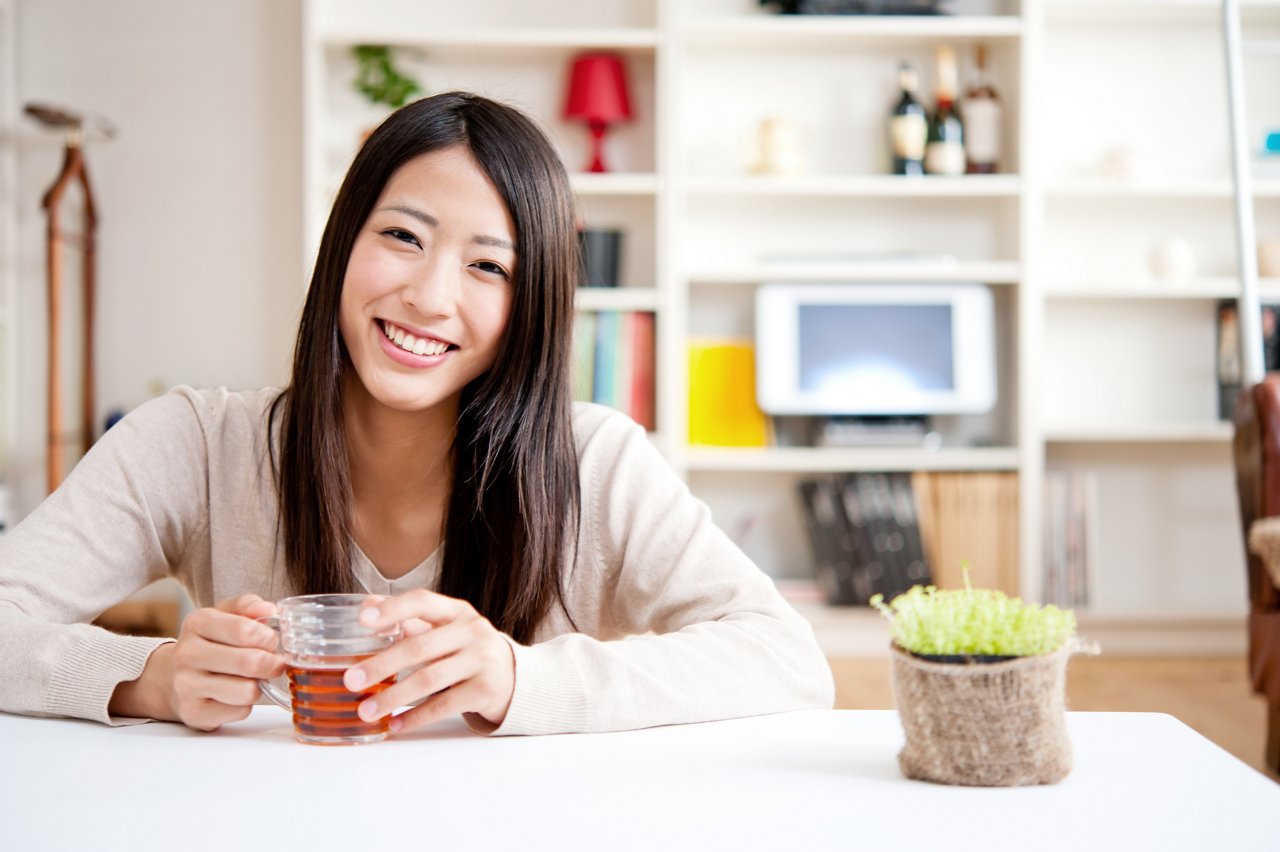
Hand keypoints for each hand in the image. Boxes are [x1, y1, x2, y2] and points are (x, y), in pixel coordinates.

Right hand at [165, 594, 283, 730]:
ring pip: (248, 691)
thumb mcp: (225, 615)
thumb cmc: (211, 643)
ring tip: (252, 678)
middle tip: (272, 662)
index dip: (268, 638)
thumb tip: (269, 609)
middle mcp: (187, 654)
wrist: (174, 677)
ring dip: (259, 685)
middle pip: (250, 662)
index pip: (246, 630)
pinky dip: (246, 704)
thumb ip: (248, 606)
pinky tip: (235, 695)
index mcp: (197, 622)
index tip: (271, 641)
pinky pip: (240, 711)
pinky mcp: (194, 712)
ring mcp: (186, 685)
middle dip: (272, 663)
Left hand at [342, 591, 515, 733]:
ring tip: (367, 711)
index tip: (362, 621)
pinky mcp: (486, 690)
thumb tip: (367, 604)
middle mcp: (472, 631)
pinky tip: (395, 725)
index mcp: (456, 611)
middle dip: (381, 665)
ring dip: (393, 697)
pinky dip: (416, 717)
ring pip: (429, 679)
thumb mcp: (444, 628)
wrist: (513, 677)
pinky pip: (444, 705)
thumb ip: (408, 617)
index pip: (422, 602)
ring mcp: (482, 660)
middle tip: (352, 681)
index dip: (392, 609)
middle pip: (420, 646)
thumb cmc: (467, 650)